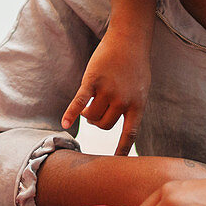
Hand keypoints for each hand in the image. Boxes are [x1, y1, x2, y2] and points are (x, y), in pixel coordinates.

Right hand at [61, 32, 150, 155]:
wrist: (129, 40)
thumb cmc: (136, 64)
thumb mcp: (141, 88)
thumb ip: (131, 106)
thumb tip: (116, 122)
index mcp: (137, 105)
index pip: (129, 134)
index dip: (121, 150)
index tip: (117, 165)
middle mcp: (123, 101)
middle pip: (104, 125)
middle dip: (98, 122)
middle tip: (95, 111)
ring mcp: (107, 91)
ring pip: (92, 116)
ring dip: (88, 113)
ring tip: (89, 104)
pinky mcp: (92, 81)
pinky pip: (79, 102)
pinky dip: (71, 113)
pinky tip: (64, 123)